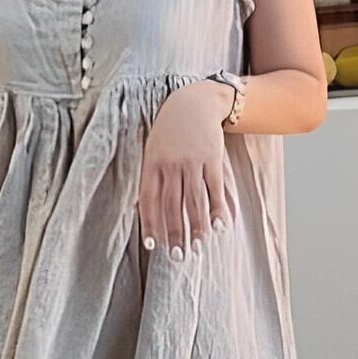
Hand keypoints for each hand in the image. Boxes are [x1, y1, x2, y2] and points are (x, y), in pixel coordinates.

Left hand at [137, 81, 231, 260]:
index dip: (150, 225)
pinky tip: (219, 227)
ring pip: (194, 200)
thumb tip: (138, 210)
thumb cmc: (169, 132)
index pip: (148, 201)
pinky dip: (217, 209)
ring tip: (198, 248)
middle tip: (179, 257)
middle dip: (176, 233)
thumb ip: (149, 180)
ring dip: (197, 227)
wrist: (194, 102)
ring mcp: (192, 161)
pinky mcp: (212, 158)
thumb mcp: (152, 151)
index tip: (154, 247)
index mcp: (152, 165)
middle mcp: (170, 165)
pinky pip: (214, 188)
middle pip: (172, 206)